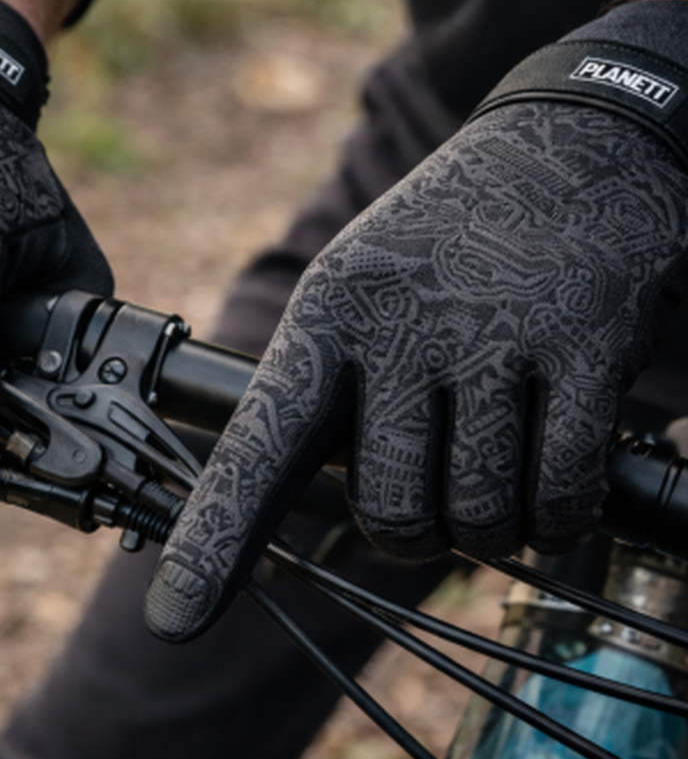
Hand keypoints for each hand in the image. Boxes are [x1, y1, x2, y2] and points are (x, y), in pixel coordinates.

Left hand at [147, 100, 687, 641]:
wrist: (572, 137)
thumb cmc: (447, 242)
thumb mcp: (359, 286)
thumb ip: (333, 393)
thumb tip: (346, 511)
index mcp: (325, 316)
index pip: (258, 446)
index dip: (214, 542)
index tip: (171, 621)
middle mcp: (400, 327)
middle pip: (391, 513)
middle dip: (414, 531)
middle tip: (434, 490)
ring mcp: (496, 336)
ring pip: (477, 516)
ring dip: (491, 523)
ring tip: (497, 464)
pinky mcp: (586, 347)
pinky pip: (561, 495)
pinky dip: (556, 513)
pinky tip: (554, 472)